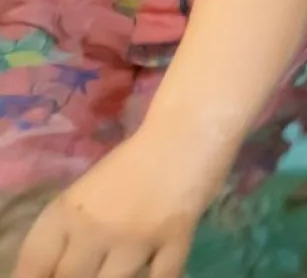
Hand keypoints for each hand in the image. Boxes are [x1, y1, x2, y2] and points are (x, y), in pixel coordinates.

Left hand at [14, 129, 216, 277]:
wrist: (188, 130)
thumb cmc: (137, 159)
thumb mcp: (93, 193)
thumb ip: (75, 232)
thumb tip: (66, 268)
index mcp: (68, 210)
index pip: (33, 264)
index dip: (38, 277)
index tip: (56, 272)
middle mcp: (96, 226)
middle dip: (80, 277)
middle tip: (95, 265)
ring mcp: (136, 236)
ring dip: (119, 277)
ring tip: (126, 260)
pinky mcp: (175, 239)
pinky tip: (155, 269)